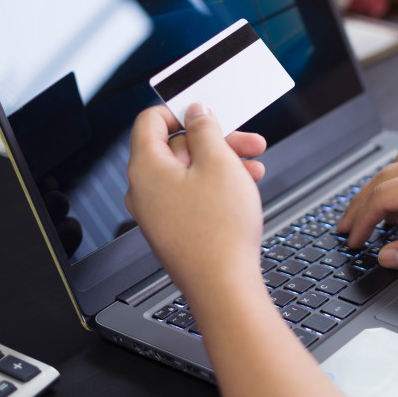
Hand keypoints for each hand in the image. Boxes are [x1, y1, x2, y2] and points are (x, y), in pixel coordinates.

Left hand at [124, 104, 267, 302]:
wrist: (223, 286)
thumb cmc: (218, 231)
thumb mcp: (219, 163)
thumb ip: (205, 129)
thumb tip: (195, 112)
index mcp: (145, 167)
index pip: (150, 120)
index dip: (181, 110)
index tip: (208, 111)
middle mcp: (144, 189)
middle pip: (176, 147)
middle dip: (216, 140)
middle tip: (247, 142)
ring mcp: (157, 212)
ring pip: (189, 172)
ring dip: (222, 163)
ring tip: (254, 168)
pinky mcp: (173, 229)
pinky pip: (191, 195)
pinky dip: (216, 186)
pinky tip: (243, 189)